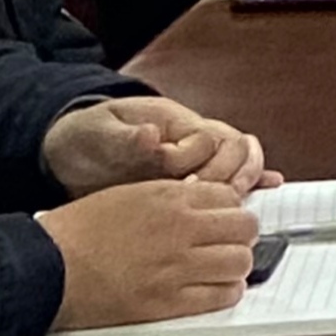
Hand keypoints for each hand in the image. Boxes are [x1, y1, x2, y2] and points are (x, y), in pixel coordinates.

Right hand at [40, 177, 256, 329]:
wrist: (48, 266)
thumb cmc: (78, 231)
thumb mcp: (128, 194)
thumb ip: (167, 197)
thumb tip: (196, 202)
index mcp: (169, 196)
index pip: (230, 196)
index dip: (230, 209)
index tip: (225, 218)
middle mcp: (181, 227)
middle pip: (244, 226)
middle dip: (241, 235)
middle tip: (231, 243)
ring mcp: (177, 265)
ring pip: (240, 261)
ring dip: (237, 264)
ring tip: (225, 268)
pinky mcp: (168, 301)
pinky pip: (221, 296)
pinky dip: (226, 292)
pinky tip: (217, 289)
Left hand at [41, 96, 277, 195]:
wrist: (71, 151)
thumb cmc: (88, 137)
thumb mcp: (99, 133)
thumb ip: (125, 137)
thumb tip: (150, 136)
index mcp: (175, 123)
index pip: (212, 139)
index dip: (207, 163)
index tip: (189, 185)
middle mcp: (192, 140)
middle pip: (236, 152)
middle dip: (231, 178)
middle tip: (212, 204)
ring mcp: (194, 160)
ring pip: (238, 166)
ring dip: (241, 187)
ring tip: (232, 212)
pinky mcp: (187, 182)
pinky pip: (227, 181)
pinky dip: (249, 185)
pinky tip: (265, 193)